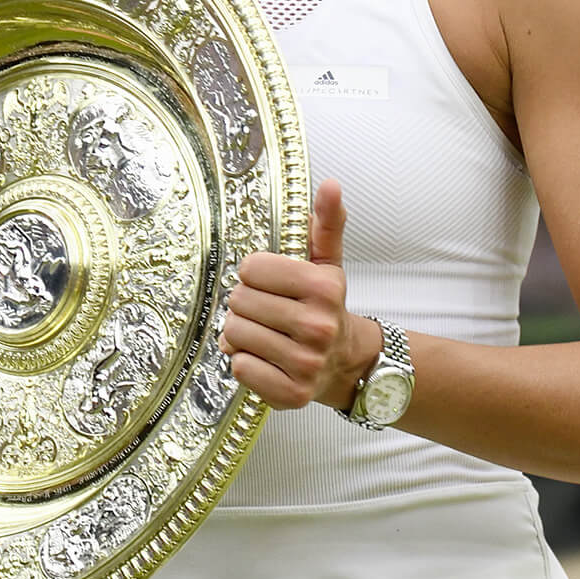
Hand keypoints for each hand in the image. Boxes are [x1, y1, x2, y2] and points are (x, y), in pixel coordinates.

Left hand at [220, 179, 379, 410]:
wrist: (345, 362)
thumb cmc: (325, 307)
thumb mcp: (327, 263)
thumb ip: (326, 222)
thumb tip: (330, 185)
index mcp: (323, 288)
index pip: (252, 267)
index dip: (254, 274)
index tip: (269, 282)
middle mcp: (317, 326)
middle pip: (239, 301)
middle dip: (244, 304)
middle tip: (264, 310)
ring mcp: (305, 363)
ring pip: (234, 334)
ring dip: (240, 333)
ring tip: (262, 332)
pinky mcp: (290, 393)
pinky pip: (239, 367)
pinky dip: (242, 361)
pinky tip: (263, 357)